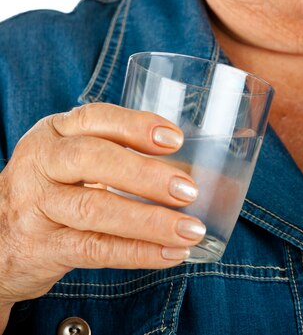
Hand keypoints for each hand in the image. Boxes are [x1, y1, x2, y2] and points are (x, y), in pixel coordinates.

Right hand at [0, 103, 205, 306]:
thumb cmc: (53, 190)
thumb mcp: (71, 160)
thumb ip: (119, 154)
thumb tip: (195, 168)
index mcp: (54, 133)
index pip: (95, 118)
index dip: (136, 126)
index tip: (175, 139)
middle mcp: (40, 164)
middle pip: (92, 160)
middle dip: (146, 174)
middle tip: (188, 190)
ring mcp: (36, 207)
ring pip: (95, 209)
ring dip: (150, 221)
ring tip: (190, 230)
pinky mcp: (40, 248)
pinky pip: (94, 249)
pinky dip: (137, 252)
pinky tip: (170, 254)